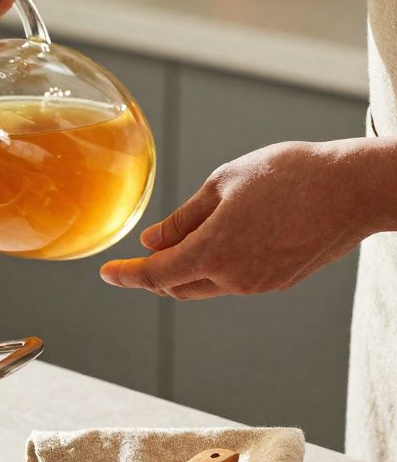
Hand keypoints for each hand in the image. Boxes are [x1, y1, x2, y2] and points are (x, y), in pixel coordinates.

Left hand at [100, 140, 388, 299]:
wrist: (354, 189)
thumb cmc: (289, 175)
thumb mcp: (224, 184)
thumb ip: (183, 218)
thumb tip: (152, 242)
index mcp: (213, 252)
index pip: (155, 275)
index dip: (126, 275)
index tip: (106, 273)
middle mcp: (233, 278)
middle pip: (176, 286)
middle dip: (154, 273)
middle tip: (142, 253)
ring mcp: (259, 284)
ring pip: (205, 287)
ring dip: (185, 271)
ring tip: (180, 241)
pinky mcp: (279, 282)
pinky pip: (233, 282)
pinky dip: (214, 268)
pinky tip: (219, 242)